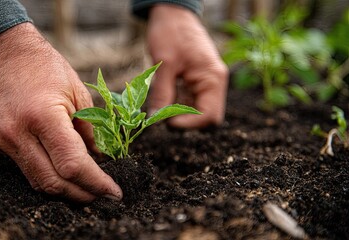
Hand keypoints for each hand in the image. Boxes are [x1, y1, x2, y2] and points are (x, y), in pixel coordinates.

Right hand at [0, 23, 121, 201]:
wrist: (0, 51)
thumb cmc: (44, 65)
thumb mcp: (77, 91)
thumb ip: (90, 130)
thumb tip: (100, 159)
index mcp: (43, 116)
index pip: (73, 164)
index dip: (97, 183)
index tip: (114, 192)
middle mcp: (18, 133)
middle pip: (54, 182)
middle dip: (83, 194)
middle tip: (104, 196)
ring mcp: (2, 141)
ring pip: (38, 182)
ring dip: (65, 191)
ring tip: (88, 190)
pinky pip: (26, 169)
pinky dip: (48, 176)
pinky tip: (65, 175)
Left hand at [147, 4, 228, 127]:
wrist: (172, 13)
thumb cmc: (170, 32)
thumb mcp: (164, 64)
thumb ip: (162, 93)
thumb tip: (156, 119)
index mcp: (213, 78)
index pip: (209, 116)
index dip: (189, 124)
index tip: (166, 122)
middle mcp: (214, 83)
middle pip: (205, 116)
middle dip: (184, 119)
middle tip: (161, 115)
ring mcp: (206, 82)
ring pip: (196, 110)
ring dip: (178, 112)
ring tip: (160, 102)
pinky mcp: (196, 81)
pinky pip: (189, 100)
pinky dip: (175, 103)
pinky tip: (163, 95)